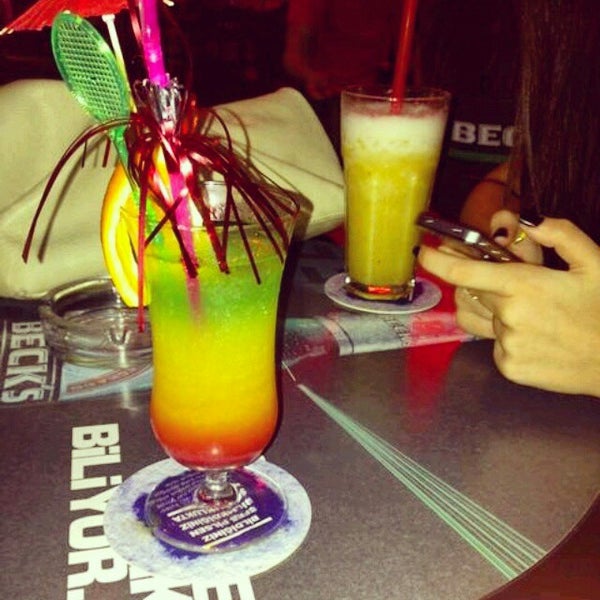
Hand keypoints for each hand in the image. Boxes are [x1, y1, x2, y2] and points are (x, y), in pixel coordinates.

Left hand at [418, 217, 599, 396]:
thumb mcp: (595, 263)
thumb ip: (560, 234)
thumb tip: (527, 219)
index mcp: (525, 285)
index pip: (465, 272)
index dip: (438, 260)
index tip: (424, 251)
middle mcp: (509, 316)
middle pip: (471, 290)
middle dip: (482, 279)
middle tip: (511, 278)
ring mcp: (506, 345)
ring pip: (478, 317)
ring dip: (490, 307)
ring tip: (524, 307)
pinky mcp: (508, 367)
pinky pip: (491, 342)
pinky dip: (504, 334)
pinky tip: (534, 333)